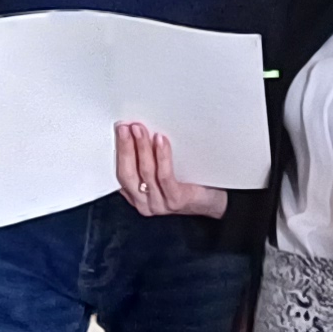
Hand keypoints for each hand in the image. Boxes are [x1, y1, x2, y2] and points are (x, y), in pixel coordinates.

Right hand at [113, 122, 228, 217]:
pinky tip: (160, 140)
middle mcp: (145, 204)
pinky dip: (161, 156)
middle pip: (128, 174)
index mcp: (136, 197)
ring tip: (140, 129)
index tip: (120, 129)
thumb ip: (147, 160)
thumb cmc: (187, 182)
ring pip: (146, 172)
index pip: (121, 174)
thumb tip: (134, 132)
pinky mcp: (176, 200)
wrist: (213, 200)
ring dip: (141, 147)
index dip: (119, 151)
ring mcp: (160, 204)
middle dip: (125, 147)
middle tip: (126, 127)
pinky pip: (164, 176)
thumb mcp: (161, 172)